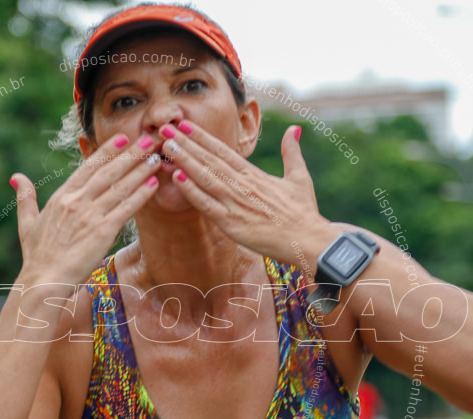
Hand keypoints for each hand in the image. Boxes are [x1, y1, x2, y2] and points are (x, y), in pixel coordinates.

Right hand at [10, 134, 162, 284]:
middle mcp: (77, 202)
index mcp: (62, 197)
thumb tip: (16, 177)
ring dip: (140, 170)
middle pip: (109, 171)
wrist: (44, 280)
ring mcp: (91, 216)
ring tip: (157, 157)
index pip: (89, 167)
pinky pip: (126, 209)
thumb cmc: (37, 256)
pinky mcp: (103, 232)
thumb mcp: (27, 223)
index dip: (108, 151)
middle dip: (131, 153)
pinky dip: (141, 195)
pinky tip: (154, 183)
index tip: (123, 138)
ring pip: (120, 187)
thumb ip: (25, 197)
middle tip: (150, 139)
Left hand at [160, 121, 338, 261]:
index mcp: (253, 174)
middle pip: (208, 160)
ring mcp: (235, 203)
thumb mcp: (299, 177)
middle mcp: (242, 185)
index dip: (202, 137)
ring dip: (183, 160)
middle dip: (185, 143)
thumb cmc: (303, 212)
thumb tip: (293, 129)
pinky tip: (176, 177)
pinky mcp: (231, 223)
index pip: (222, 150)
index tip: (185, 124)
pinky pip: (206, 204)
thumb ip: (291, 152)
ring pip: (204, 177)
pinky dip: (191, 190)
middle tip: (165, 128)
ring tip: (166, 147)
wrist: (308, 239)